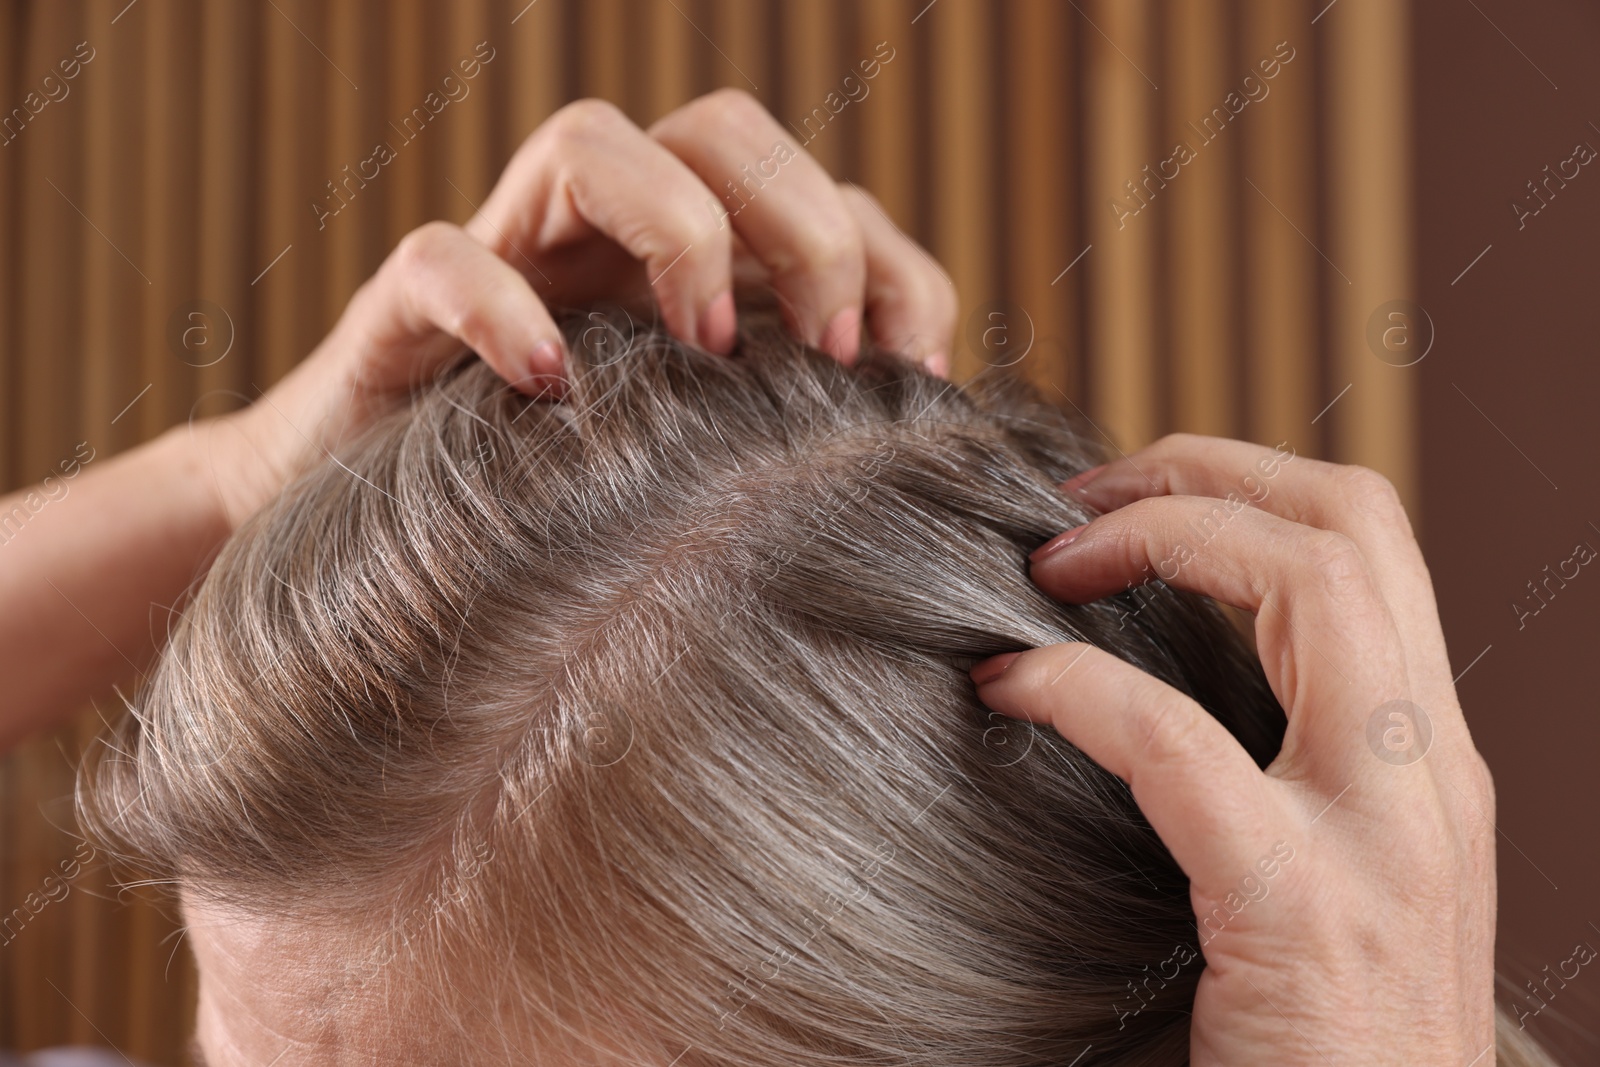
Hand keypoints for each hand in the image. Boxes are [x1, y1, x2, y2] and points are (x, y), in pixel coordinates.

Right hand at [211, 90, 955, 529]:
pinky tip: (553, 389)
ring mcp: (507, 263)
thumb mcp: (706, 473)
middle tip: (834, 355)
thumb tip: (923, 452)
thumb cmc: (565, 516)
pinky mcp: (400, 317)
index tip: (921, 379)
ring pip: (587, 142)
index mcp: (699, 274)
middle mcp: (610, 242)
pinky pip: (438, 257)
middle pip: (721, 131)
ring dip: (675, 228)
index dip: (896, 265)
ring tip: (708, 353)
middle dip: (805, 222)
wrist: (381, 563)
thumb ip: (796, 438)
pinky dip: (498, 306)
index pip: (823, 198)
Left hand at [970, 434, 1495, 1064]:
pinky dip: (1080, 688)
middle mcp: (1433, 774)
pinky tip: (1009, 687)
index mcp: (1429, 757)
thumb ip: (1291, 771)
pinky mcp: (1303, 910)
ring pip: (1316, 583)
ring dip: (1164, 536)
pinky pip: (1179, 742)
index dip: (1245, 485)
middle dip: (1204, 471)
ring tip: (1052, 562)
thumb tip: (1151, 673)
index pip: (1373, 546)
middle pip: (1355, 526)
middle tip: (1080, 498)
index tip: (1127, 501)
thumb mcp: (1339, 872)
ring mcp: (1386, 839)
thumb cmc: (1328, 1039)